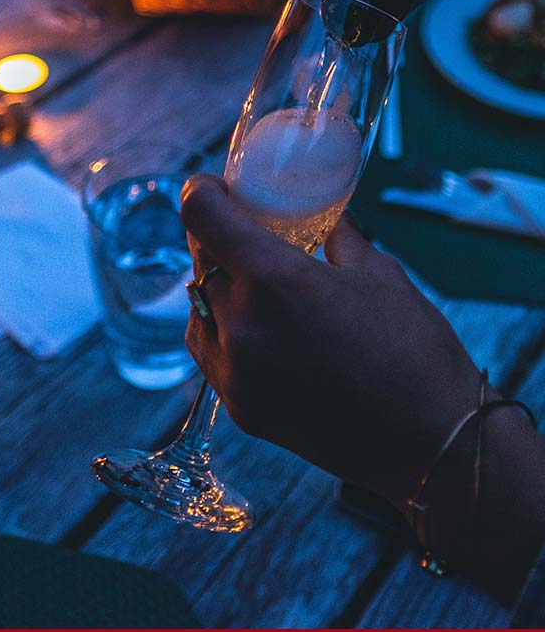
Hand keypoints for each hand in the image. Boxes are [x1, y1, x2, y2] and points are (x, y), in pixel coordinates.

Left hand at [181, 174, 480, 508]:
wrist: (434, 444)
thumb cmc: (414, 351)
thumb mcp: (377, 273)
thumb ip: (335, 237)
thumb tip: (321, 214)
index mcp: (275, 280)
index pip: (201, 216)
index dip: (201, 191)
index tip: (214, 188)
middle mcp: (242, 325)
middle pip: (199, 259)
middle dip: (216, 238)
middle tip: (243, 231)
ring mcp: (236, 372)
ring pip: (198, 307)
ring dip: (217, 286)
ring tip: (255, 283)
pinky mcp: (241, 408)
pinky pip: (210, 352)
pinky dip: (223, 330)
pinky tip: (257, 326)